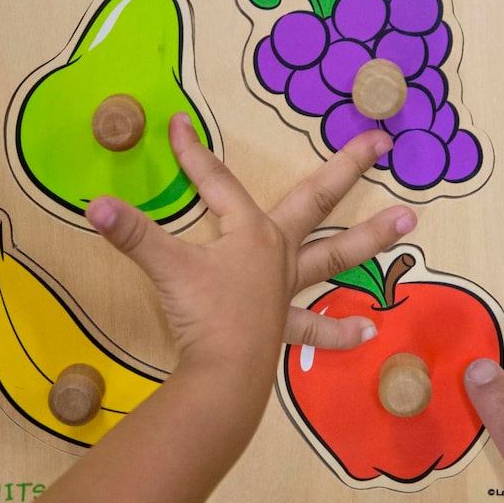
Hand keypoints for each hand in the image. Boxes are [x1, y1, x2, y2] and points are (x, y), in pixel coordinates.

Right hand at [86, 112, 416, 362]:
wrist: (222, 376)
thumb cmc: (202, 315)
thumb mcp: (165, 267)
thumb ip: (131, 234)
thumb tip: (93, 204)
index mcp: (251, 232)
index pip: (217, 183)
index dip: (193, 154)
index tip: (181, 126)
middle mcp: (279, 251)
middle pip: (318, 201)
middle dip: (349, 168)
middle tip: (383, 143)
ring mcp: (287, 288)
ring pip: (337, 258)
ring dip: (373, 240)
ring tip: (411, 222)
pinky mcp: (284, 325)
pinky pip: (315, 327)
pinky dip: (338, 332)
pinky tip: (368, 333)